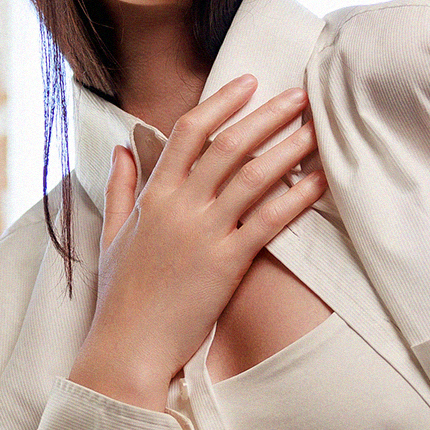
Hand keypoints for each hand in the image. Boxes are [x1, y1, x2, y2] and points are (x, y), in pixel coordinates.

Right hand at [67, 75, 326, 409]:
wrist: (128, 347)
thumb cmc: (121, 296)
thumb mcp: (111, 233)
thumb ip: (120, 187)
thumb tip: (122, 147)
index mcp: (153, 196)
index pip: (188, 131)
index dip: (222, 101)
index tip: (250, 82)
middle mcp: (179, 207)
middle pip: (229, 144)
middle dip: (268, 115)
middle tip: (299, 95)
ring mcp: (204, 234)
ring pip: (254, 176)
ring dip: (289, 147)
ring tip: (316, 129)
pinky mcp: (226, 264)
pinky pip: (269, 221)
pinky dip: (296, 196)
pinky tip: (319, 181)